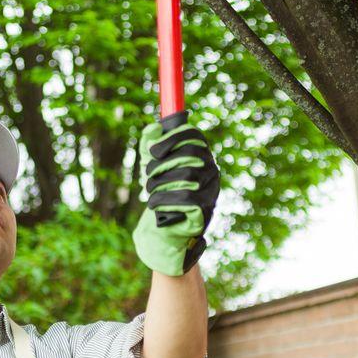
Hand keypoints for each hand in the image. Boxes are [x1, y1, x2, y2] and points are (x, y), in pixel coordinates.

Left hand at [132, 111, 219, 275]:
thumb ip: (151, 146)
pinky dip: (163, 200)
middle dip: (161, 165)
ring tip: (149, 192)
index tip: (152, 150)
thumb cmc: (162, 194)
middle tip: (146, 176)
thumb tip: (153, 129)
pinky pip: (185, 198)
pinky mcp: (206, 209)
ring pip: (186, 176)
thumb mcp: (154, 168)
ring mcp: (211, 190)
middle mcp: (211, 171)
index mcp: (201, 157)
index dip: (173, 139)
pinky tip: (154, 204)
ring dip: (159, 184)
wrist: (167, 229)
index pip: (194, 137)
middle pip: (189, 156)